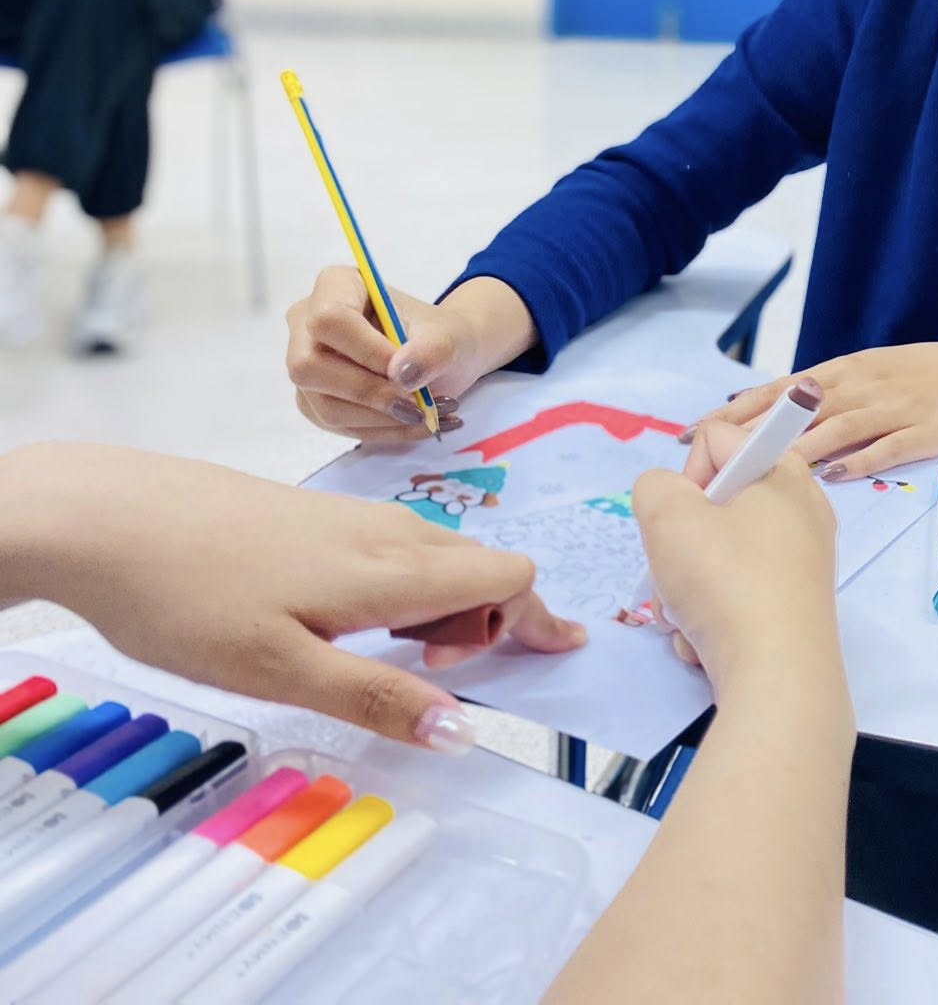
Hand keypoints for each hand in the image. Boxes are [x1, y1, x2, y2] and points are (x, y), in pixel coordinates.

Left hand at [8, 444, 585, 749]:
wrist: (105, 515)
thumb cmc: (188, 596)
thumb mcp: (281, 670)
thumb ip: (376, 697)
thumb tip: (462, 730)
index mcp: (392, 570)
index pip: (509, 578)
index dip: (525, 623)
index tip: (513, 666)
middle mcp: (387, 532)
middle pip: (484, 566)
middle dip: (492, 621)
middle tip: (437, 676)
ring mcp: (352, 516)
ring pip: (440, 555)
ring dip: (447, 605)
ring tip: (388, 654)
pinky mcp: (317, 514)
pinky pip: (399, 546)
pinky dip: (407, 587)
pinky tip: (347, 620)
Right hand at [285, 267, 490, 441]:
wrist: (443, 356)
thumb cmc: (440, 336)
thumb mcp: (451, 337)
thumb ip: (432, 350)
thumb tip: (401, 374)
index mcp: (336, 287)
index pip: (330, 320)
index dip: (366, 351)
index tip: (405, 371)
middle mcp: (307, 324)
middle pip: (309, 367)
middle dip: (369, 393)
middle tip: (418, 405)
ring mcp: (306, 364)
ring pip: (325, 405)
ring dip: (383, 419)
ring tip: (430, 415)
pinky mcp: (314, 400)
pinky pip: (338, 426)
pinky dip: (383, 431)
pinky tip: (415, 424)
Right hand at [632, 422, 837, 687]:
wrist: (776, 675)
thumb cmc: (726, 582)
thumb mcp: (668, 517)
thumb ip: (654, 487)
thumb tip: (671, 498)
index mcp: (784, 472)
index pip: (716, 440)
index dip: (685, 475)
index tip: (683, 516)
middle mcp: (802, 510)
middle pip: (712, 505)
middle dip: (681, 542)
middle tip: (680, 568)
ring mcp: (802, 561)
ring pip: (717, 557)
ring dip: (687, 587)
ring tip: (690, 613)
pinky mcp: (793, 606)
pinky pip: (736, 594)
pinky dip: (713, 615)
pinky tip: (709, 640)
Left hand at [691, 343, 937, 481]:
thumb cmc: (917, 376)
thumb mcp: (864, 374)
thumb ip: (819, 397)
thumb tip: (764, 418)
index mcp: (841, 372)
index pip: (776, 390)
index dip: (734, 411)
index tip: (693, 430)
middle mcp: (859, 386)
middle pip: (796, 410)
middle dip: (751, 434)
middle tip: (710, 460)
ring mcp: (891, 409)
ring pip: (836, 427)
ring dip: (797, 450)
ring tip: (759, 474)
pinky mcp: (922, 432)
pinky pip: (886, 448)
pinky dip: (858, 461)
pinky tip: (833, 476)